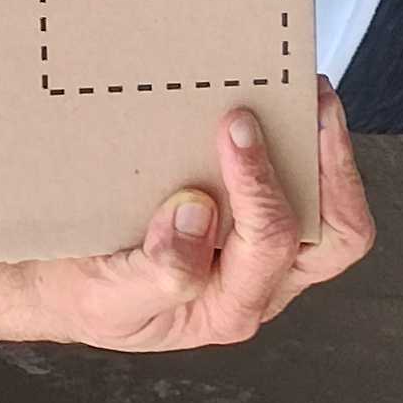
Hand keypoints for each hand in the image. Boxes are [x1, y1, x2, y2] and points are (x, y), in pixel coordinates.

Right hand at [26, 88, 377, 351]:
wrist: (67, 285)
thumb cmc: (90, 295)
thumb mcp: (109, 297)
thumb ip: (156, 271)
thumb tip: (196, 216)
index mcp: (228, 307)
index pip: (270, 247)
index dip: (260, 188)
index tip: (233, 132)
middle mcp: (259, 284)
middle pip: (335, 237)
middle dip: (331, 165)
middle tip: (309, 103)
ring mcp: (265, 255)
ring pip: (332, 213)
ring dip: (330, 152)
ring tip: (312, 95)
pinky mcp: (257, 225)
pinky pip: (307, 192)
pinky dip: (307, 150)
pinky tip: (283, 108)